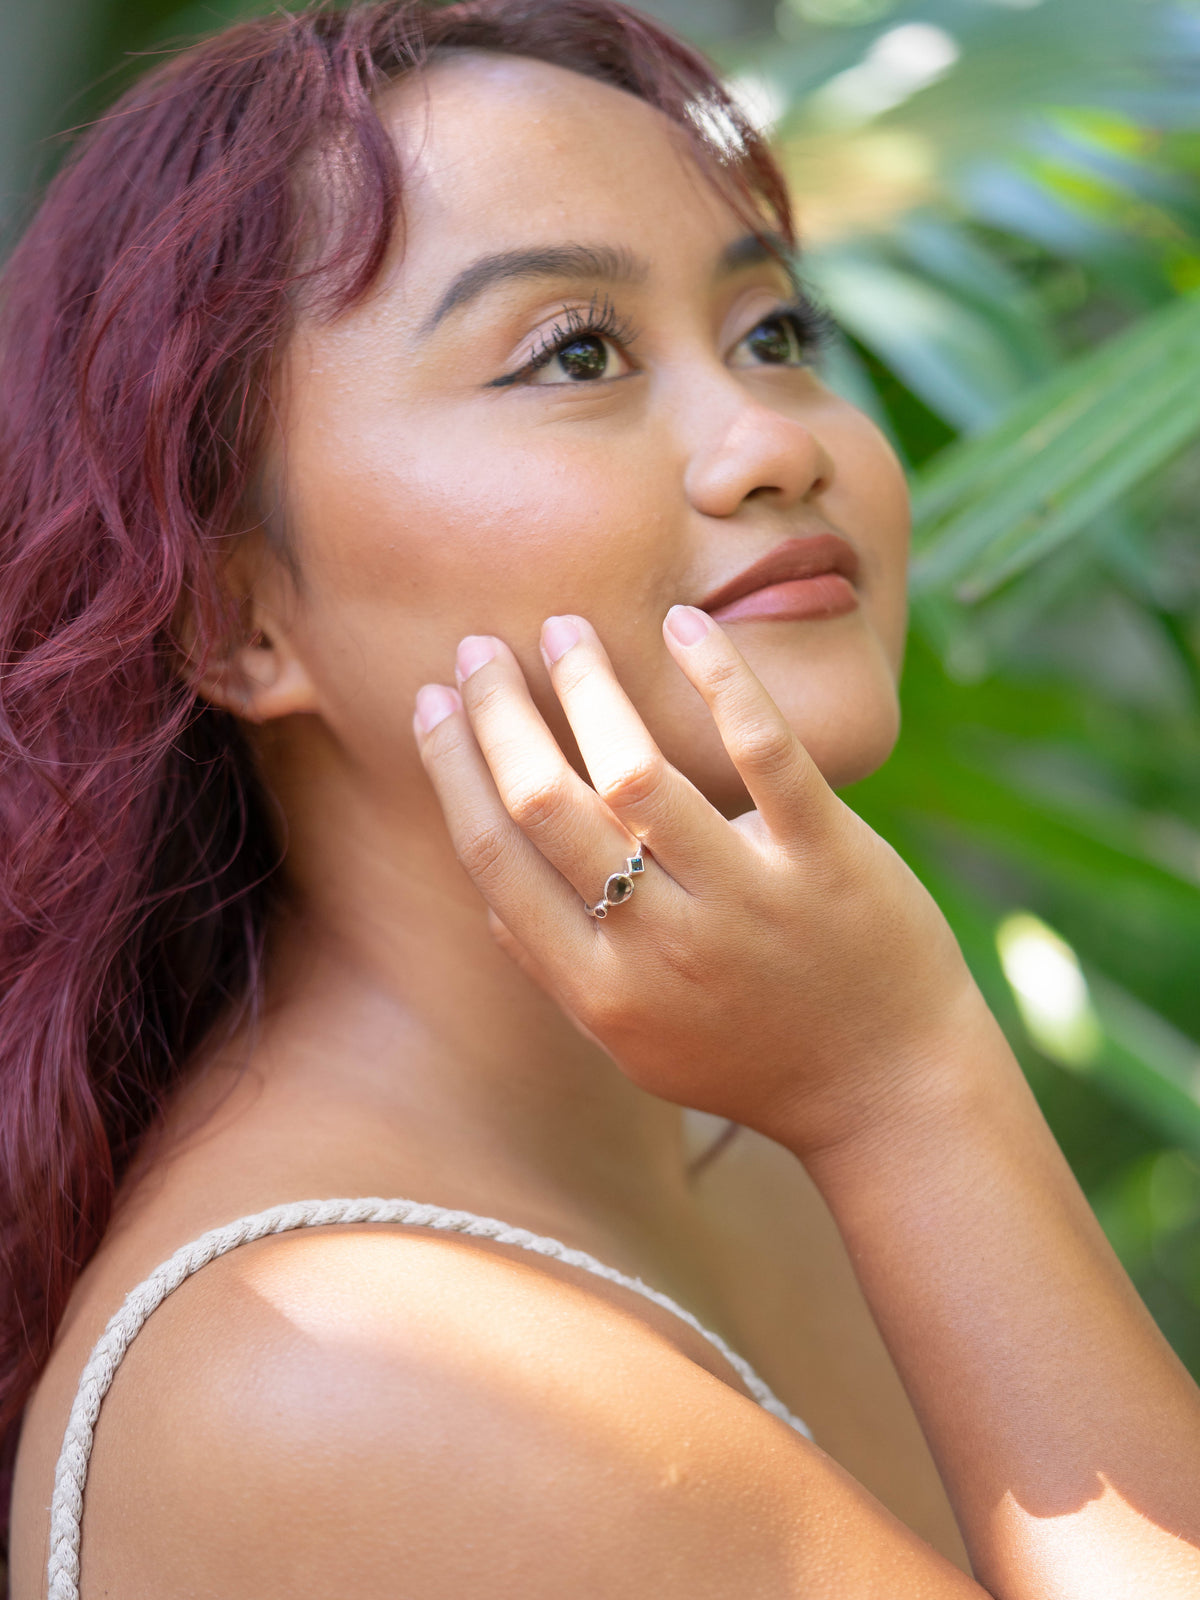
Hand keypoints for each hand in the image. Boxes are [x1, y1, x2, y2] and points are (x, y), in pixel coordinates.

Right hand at [413, 607, 978, 1156]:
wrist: (892, 1094)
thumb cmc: (752, 1060)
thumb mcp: (636, 1043)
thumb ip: (559, 974)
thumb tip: (488, 896)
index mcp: (601, 991)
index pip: (496, 860)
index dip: (452, 770)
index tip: (432, 705)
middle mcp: (661, 948)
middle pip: (547, 806)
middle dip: (498, 714)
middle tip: (478, 650)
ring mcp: (746, 902)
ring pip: (637, 774)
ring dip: (588, 687)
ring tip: (563, 630)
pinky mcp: (827, 859)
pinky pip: (765, 751)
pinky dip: (720, 678)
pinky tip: (684, 623)